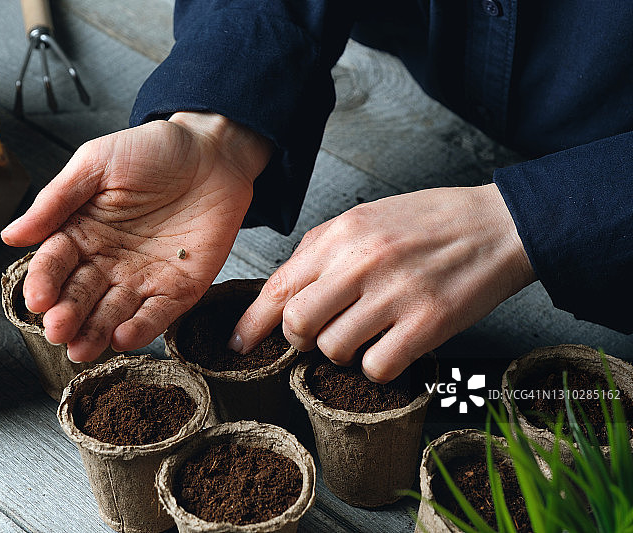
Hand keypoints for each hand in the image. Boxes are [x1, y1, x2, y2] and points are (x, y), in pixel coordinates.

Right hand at [1, 112, 271, 360]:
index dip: (44, 282)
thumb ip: (57, 201)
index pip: (54, 264)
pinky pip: (157, 314)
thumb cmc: (152, 150)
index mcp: (81, 233)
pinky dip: (141, 329)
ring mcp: (142, 278)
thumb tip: (10, 236)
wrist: (213, 150)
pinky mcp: (179, 288)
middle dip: (67, 316)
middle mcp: (107, 262)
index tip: (37, 299)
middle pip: (80, 296)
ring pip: (113, 313)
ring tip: (82, 349)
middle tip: (57, 332)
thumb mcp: (97, 165)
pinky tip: (122, 338)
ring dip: (96, 333)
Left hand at [228, 185, 535, 381]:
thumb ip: (321, 252)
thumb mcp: (366, 218)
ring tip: (367, 333)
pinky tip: (392, 346)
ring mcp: (394, 294)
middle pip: (298, 325)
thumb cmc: (428, 223)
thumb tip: (283, 293)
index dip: (253, 323)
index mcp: (341, 235)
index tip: (240, 344)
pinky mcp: (427, 324)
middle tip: (322, 333)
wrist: (496, 225)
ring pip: (335, 350)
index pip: (279, 287)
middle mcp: (361, 263)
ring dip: (343, 352)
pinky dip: (378, 367)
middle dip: (302, 338)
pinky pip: (377, 368)